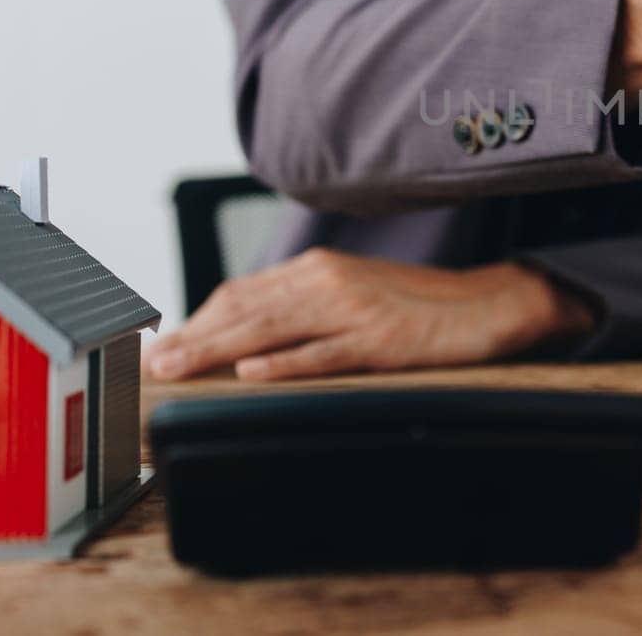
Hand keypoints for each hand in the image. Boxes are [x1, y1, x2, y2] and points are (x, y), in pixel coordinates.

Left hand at [142, 250, 593, 380]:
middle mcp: (331, 280)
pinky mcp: (382, 340)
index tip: (164, 346)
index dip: (197, 319)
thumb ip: (306, 308)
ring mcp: (356, 309)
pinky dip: (285, 363)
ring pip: (273, 328)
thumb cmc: (420, 307)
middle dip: (193, 337)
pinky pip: (324, 352)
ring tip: (179, 369)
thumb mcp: (356, 297)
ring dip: (218, 349)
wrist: (488, 304)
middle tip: (153, 365)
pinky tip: (252, 374)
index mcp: (320, 268)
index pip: (242, 292)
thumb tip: (246, 339)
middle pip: (246, 308)